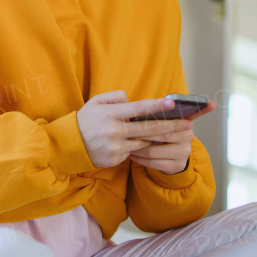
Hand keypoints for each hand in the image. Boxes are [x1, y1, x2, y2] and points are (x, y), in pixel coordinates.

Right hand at [76, 90, 215, 171]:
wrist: (68, 145)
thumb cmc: (84, 120)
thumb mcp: (96, 102)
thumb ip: (115, 97)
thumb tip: (132, 100)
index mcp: (112, 114)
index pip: (138, 109)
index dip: (156, 106)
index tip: (172, 103)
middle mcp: (115, 131)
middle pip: (148, 129)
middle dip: (170, 126)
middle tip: (187, 124)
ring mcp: (116, 147)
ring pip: (144, 143)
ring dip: (158, 139)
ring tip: (175, 134)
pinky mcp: (115, 159)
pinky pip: (133, 152)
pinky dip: (140, 148)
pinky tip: (150, 144)